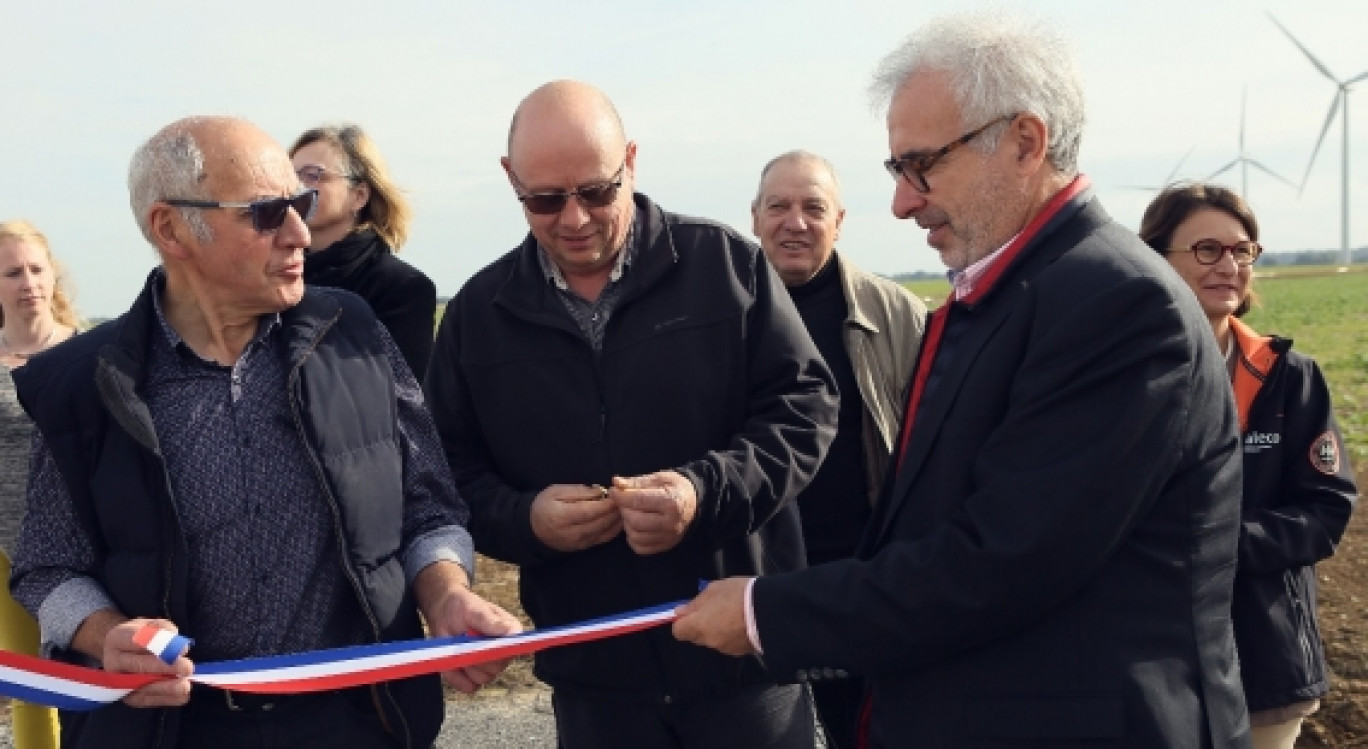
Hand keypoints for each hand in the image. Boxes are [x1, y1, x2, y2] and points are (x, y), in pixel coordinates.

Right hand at [103, 618, 194, 707]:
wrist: (120, 653)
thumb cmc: (141, 636)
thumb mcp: (151, 625)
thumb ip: (164, 630)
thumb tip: (180, 646)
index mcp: (117, 638)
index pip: (136, 640)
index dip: (160, 644)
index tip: (183, 649)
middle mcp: (113, 661)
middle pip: (138, 665)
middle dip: (165, 667)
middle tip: (187, 668)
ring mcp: (118, 682)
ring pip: (142, 686)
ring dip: (166, 687)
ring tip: (185, 686)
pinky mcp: (126, 697)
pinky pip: (146, 700)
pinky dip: (165, 699)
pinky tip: (182, 697)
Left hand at [417, 562, 524, 693]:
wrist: (444, 614)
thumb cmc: (463, 607)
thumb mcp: (476, 610)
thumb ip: (492, 623)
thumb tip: (513, 634)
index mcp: (511, 633)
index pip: (514, 648)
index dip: (500, 650)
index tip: (483, 646)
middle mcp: (504, 653)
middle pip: (497, 667)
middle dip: (476, 655)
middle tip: (464, 638)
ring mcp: (490, 667)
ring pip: (483, 678)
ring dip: (465, 664)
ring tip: (458, 646)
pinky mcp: (474, 677)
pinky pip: (469, 686)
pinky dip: (457, 676)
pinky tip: (452, 661)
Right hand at [529, 483, 621, 551]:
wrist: (534, 530)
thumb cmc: (545, 505)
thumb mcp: (556, 491)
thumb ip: (578, 491)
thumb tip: (600, 492)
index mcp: (563, 516)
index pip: (591, 510)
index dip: (607, 502)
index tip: (617, 493)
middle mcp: (573, 532)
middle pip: (601, 521)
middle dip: (616, 509)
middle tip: (626, 498)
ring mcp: (580, 542)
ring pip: (606, 531)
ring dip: (618, 519)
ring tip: (626, 506)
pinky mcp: (585, 547)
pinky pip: (605, 538)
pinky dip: (615, 528)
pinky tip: (621, 518)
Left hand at [611, 472, 696, 554]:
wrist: (694, 503)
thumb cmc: (675, 487)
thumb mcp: (658, 478)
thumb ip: (636, 482)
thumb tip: (616, 483)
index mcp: (671, 502)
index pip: (638, 501)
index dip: (620, 496)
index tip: (614, 491)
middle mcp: (671, 523)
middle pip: (635, 521)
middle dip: (624, 510)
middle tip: (624, 503)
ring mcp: (668, 537)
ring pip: (635, 536)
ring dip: (627, 525)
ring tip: (631, 514)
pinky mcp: (665, 546)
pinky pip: (640, 548)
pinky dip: (633, 538)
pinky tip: (636, 526)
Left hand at [672, 577, 754, 656]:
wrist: (772, 612)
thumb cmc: (739, 595)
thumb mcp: (715, 589)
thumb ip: (696, 602)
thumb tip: (680, 612)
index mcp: (699, 626)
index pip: (679, 631)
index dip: (682, 621)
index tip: (691, 611)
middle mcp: (710, 641)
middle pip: (696, 636)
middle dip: (701, 625)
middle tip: (716, 608)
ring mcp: (726, 649)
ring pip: (714, 640)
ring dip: (719, 630)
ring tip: (734, 614)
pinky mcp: (742, 652)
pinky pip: (730, 643)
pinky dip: (733, 635)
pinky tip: (744, 623)